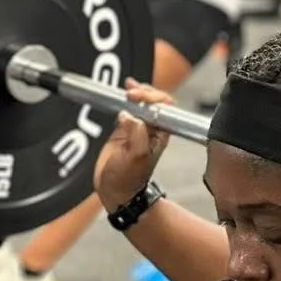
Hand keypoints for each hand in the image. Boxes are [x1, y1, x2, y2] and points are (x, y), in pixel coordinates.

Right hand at [94, 79, 173, 212]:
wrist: (115, 191)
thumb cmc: (128, 179)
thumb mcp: (136, 157)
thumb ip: (136, 134)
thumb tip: (128, 116)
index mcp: (160, 133)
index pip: (165, 106)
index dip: (153, 98)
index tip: (138, 98)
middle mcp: (151, 128)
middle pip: (154, 101)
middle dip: (144, 92)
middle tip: (130, 93)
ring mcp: (137, 128)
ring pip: (141, 103)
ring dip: (136, 93)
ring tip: (127, 89)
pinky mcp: (123, 129)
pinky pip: (127, 109)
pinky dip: (124, 100)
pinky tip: (120, 95)